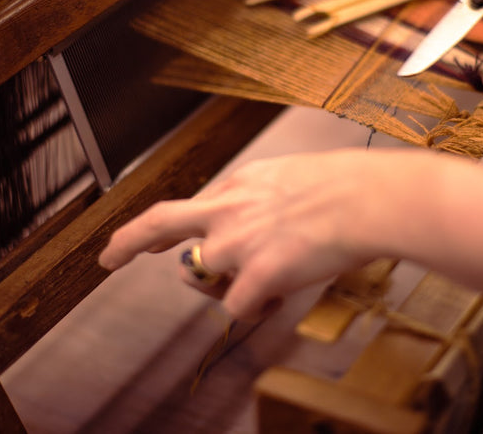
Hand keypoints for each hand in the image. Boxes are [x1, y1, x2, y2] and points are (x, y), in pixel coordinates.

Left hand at [98, 146, 482, 337]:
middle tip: (108, 258)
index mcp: (240, 184)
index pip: (189, 209)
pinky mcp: (258, 273)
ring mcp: (240, 241)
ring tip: (274, 271)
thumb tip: (255, 217)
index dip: (162, 229)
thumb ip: (261, 197)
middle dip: (128, 242)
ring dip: (231, 283)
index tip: (144, 242)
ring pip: (205, 276)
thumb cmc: (349, 185)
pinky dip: (257, 304)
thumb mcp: (293, 177)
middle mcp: (229, 209)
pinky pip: (238, 305)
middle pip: (162, 224)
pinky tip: (283, 288)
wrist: (374, 198)